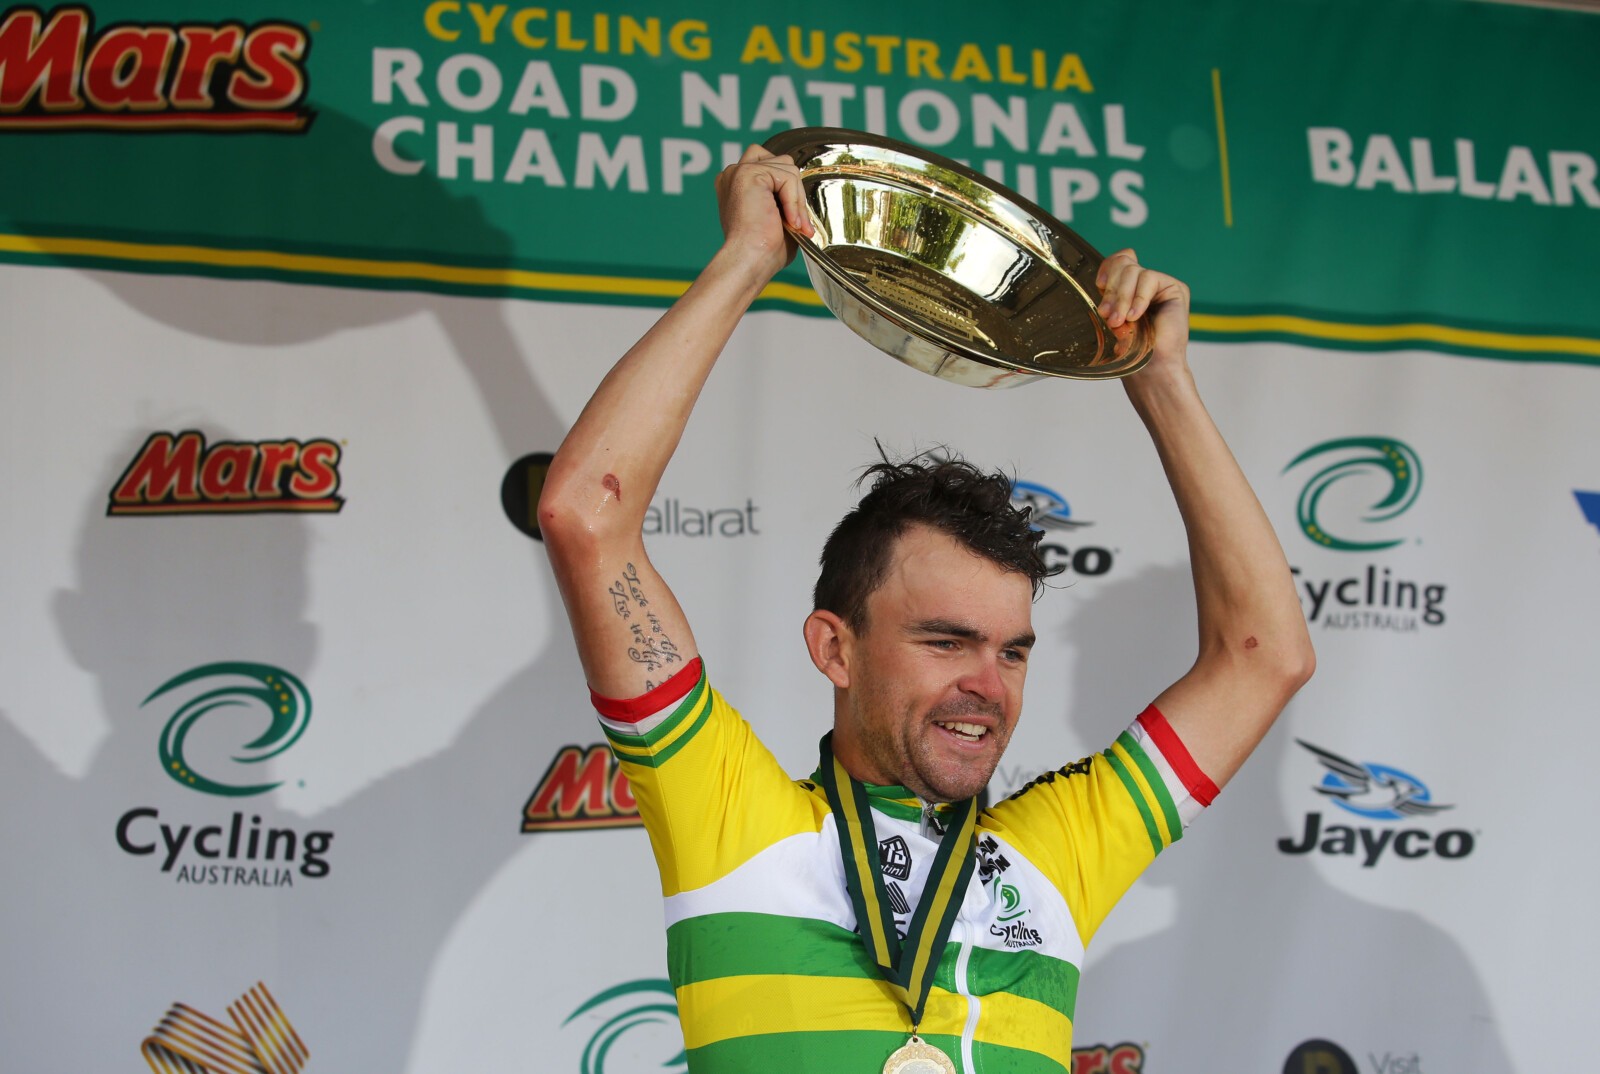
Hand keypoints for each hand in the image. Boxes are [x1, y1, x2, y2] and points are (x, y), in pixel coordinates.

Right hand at [713, 144, 813, 280]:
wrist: (750, 261)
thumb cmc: (762, 250)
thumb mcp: (777, 218)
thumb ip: (785, 199)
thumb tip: (803, 195)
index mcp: (736, 184)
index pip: (772, 167)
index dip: (788, 190)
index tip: (794, 222)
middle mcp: (733, 174)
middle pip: (781, 162)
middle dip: (795, 191)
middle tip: (798, 223)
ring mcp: (739, 171)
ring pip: (787, 168)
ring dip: (796, 198)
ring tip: (794, 225)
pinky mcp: (749, 173)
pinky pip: (787, 177)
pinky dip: (793, 200)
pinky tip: (789, 221)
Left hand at [1095, 248, 1190, 375]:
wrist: (1151, 369)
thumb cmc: (1129, 350)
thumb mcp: (1110, 318)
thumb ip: (1108, 296)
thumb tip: (1101, 278)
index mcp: (1127, 288)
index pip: (1118, 261)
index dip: (1107, 268)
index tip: (1099, 285)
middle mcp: (1143, 284)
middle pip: (1124, 264)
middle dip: (1112, 289)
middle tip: (1107, 315)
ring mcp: (1160, 285)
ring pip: (1134, 271)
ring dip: (1122, 297)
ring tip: (1119, 321)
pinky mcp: (1174, 288)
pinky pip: (1149, 279)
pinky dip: (1139, 298)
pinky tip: (1135, 317)